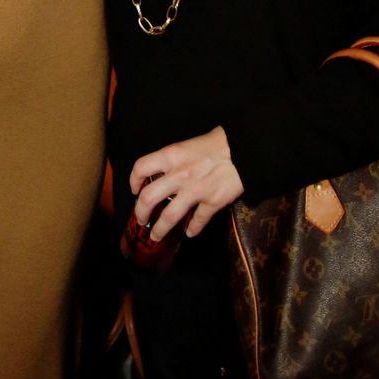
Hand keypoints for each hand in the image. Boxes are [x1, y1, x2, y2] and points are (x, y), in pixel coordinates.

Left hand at [130, 126, 244, 240]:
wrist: (244, 150)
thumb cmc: (217, 142)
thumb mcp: (188, 144)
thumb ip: (175, 159)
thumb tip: (164, 172)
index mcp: (170, 156)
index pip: (141, 168)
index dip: (134, 181)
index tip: (135, 190)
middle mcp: (178, 175)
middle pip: (148, 198)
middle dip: (141, 212)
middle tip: (141, 219)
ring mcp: (195, 191)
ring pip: (169, 216)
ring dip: (160, 229)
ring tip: (156, 236)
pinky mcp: (212, 203)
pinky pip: (198, 220)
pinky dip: (193, 229)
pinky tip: (190, 233)